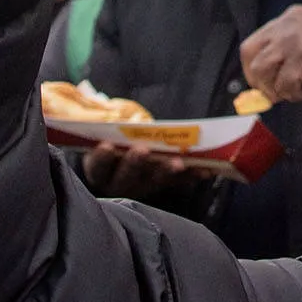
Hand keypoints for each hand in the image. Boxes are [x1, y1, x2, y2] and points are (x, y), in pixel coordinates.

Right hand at [81, 139, 209, 201]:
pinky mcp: (160, 187)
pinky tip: (204, 170)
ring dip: (167, 171)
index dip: (101, 158)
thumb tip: (114, 113)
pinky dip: (191, 175)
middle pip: (125, 178)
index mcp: (99, 171)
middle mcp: (118, 185)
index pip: (97, 167)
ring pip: (153, 182)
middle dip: (134, 163)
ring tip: (178, 162)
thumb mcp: (104, 136)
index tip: (106, 146)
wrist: (120, 160)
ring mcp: (140, 188)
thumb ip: (109, 129)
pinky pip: (177, 182)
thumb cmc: (111, 141)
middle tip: (143, 150)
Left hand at [240, 6, 301, 102]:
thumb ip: (287, 51)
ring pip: (263, 72)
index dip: (252, 67)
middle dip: (258, 80)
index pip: (253, 43)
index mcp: (289, 18)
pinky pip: (284, 86)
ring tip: (299, 88)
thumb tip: (264, 79)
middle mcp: (287, 25)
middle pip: (251, 55)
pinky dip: (295, 94)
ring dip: (278, 88)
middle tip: (275, 92)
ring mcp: (294, 40)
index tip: (261, 83)